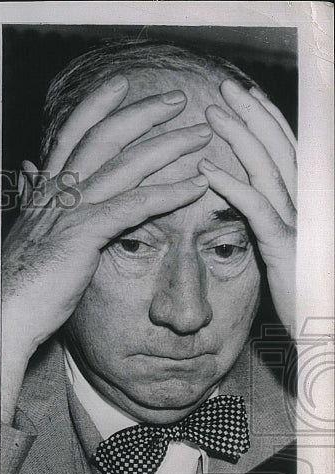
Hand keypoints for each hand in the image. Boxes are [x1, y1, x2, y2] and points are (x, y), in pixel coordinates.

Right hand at [0, 78, 213, 419]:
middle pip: (101, 138)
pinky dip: (167, 192)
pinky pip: (133, 206)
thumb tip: (27, 170)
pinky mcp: (82, 237)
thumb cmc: (15, 283)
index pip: (70, 136)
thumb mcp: (25, 231)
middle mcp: (55, 194)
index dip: (96, 107)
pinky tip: (195, 186)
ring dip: (166, 146)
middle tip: (177, 100)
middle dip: (142, 114)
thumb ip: (32, 197)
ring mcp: (68, 213)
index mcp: (43, 192)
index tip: (122, 87)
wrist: (0, 315)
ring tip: (199, 137)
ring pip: (122, 165)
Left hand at [199, 79, 296, 334]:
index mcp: (314, 201)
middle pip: (280, 148)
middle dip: (252, 114)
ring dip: (239, 138)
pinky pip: (258, 209)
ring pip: (268, 168)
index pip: (290, 149)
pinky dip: (232, 186)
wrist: (330, 328)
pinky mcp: (288, 247)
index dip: (268, 119)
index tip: (244, 96)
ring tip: (211, 115)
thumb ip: (277, 218)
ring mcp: (303, 223)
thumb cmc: (311, 291)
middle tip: (223, 90)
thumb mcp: (294, 247)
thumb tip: (257, 195)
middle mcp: (313, 203)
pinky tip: (206, 172)